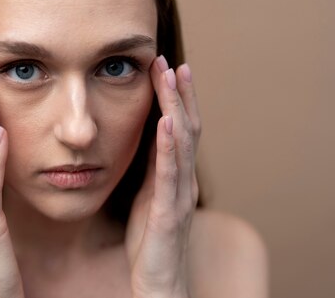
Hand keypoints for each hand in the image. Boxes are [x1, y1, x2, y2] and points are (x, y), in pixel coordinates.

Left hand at [125, 56, 200, 297]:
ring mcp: (179, 195)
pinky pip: (169, 175)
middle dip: (179, 92)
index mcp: (175, 174)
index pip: (179, 127)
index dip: (175, 97)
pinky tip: (166, 123)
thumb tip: (147, 133)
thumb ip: (152, 165)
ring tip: (171, 77)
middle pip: (187, 127)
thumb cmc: (150, 237)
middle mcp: (183, 179)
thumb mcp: (147, 193)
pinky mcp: (168, 213)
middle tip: (172, 60)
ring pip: (183, 143)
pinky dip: (169, 146)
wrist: (157, 281)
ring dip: (177, 107)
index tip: (165, 65)